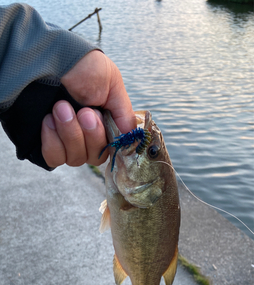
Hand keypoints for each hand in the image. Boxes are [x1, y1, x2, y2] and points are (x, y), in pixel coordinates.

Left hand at [41, 51, 135, 168]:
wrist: (46, 56)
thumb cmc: (81, 66)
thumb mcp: (112, 83)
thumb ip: (124, 114)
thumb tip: (131, 138)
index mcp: (106, 122)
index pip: (113, 149)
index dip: (108, 139)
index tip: (99, 118)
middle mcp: (87, 135)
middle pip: (95, 157)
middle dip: (90, 134)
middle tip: (82, 110)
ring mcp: (66, 141)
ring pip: (75, 159)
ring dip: (70, 134)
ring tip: (61, 108)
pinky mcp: (46, 143)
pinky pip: (54, 158)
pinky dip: (52, 141)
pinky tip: (48, 120)